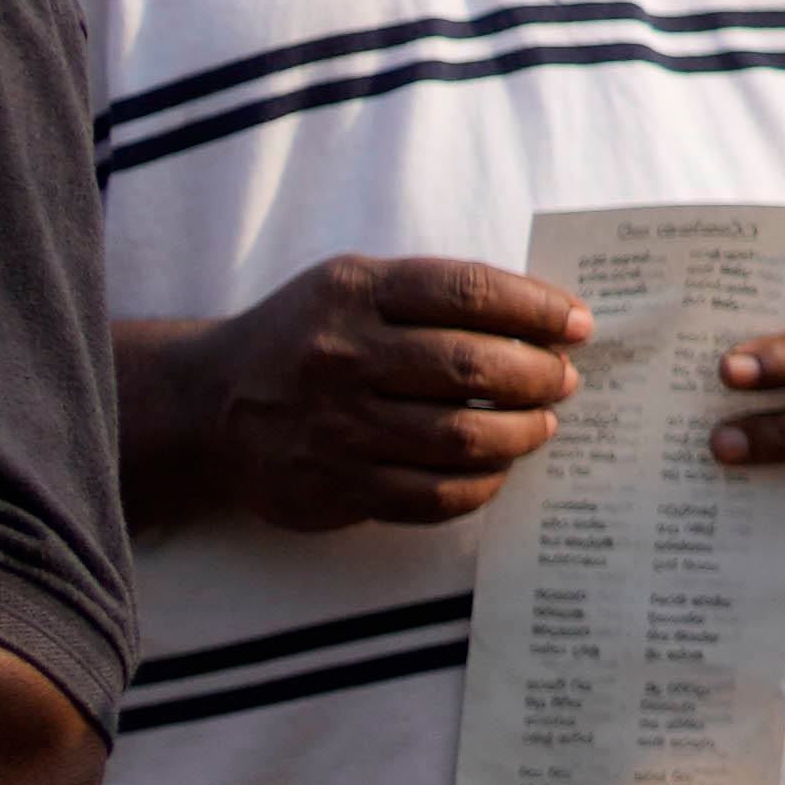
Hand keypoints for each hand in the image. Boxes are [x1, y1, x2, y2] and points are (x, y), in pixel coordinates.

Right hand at [173, 256, 590, 532]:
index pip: (466, 291)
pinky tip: (496, 468)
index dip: (536, 307)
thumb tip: (546, 321)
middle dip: (538, 375)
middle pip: (469, 367)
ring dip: (520, 433)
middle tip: (564, 379)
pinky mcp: (331, 487)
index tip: (579, 323)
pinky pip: (431, 496)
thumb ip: (434, 296)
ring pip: (459, 438)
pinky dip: (481, 484)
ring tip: (541, 423)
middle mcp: (339, 357)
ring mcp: (333, 427)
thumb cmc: (306, 337)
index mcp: (353, 293)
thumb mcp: (353, 288)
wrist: (205, 406)